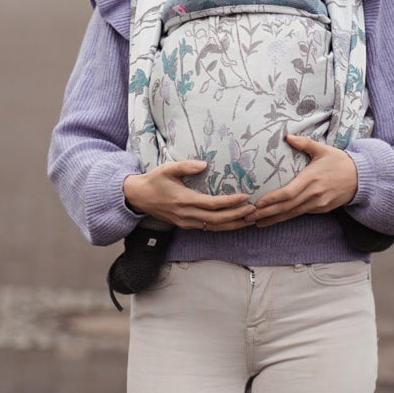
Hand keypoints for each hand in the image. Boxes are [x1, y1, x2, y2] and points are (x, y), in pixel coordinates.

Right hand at [123, 160, 256, 231]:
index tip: (245, 197)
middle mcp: (187, 215)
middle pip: (217, 220)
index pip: (212, 204)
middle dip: (237, 216)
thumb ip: (186, 166)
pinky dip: (223, 226)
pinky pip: (208, 228)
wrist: (139, 197)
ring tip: (250, 219)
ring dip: (233, 224)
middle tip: (254, 210)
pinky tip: (234, 222)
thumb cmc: (154, 181)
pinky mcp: (186, 225)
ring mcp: (187, 222)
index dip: (230, 202)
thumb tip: (204, 164)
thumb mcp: (167, 169)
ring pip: (214, 228)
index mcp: (184, 200)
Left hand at [252, 134, 357, 226]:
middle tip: (250, 217)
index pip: (289, 192)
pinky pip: (301, 214)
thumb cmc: (339, 161)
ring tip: (257, 223)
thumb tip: (287, 136)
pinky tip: (274, 219)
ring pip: (293, 214)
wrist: (361, 178)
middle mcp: (314, 194)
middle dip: (268, 213)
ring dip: (275, 219)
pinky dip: (287, 217)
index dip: (273, 199)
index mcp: (311, 178)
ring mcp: (318, 204)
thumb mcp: (323, 149)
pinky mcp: (322, 209)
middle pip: (287, 207)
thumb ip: (304, 143)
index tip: (259, 203)